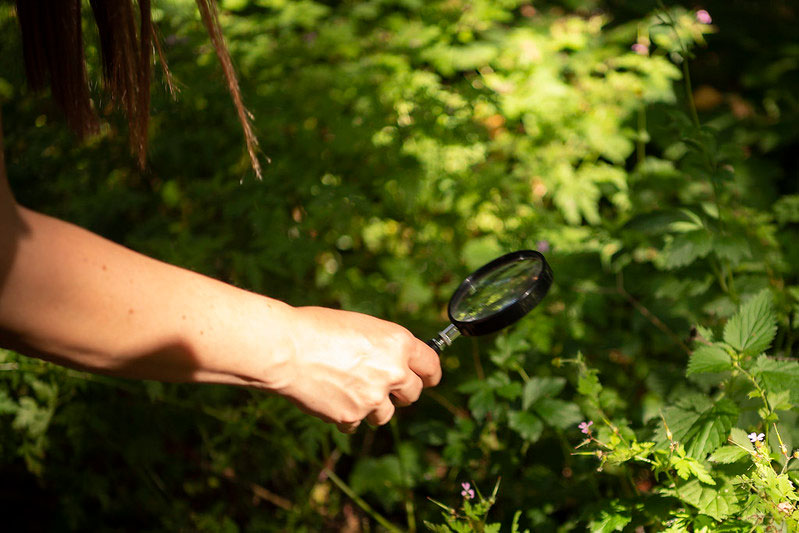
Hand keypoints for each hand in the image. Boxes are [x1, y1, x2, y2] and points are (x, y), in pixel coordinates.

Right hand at [272, 306, 440, 432]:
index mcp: (398, 342)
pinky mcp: (353, 416)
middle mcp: (393, 371)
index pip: (431, 365)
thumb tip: (393, 362)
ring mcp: (374, 397)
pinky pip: (356, 423)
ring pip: (385, 414)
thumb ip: (383, 346)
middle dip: (400, 393)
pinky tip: (329, 398)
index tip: (427, 380)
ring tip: (347, 390)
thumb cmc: (316, 328)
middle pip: (413, 394)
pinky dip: (346, 416)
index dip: (430, 375)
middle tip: (382, 388)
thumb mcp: (360, 327)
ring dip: (372, 407)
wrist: (286, 349)